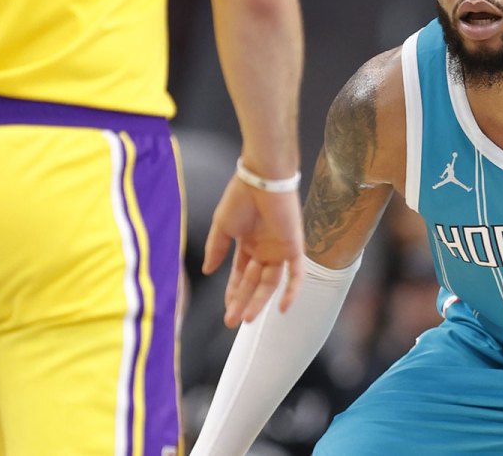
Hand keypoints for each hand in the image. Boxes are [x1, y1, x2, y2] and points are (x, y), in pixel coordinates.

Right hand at [203, 175, 304, 327]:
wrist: (261, 179)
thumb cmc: (240, 197)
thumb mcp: (222, 227)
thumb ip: (216, 249)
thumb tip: (206, 271)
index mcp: (248, 243)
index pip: (240, 275)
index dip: (233, 293)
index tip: (226, 311)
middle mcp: (265, 249)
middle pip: (254, 283)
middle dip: (243, 302)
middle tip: (232, 322)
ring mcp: (279, 249)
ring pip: (270, 283)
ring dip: (259, 301)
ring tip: (246, 319)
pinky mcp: (293, 247)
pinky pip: (296, 274)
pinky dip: (292, 291)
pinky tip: (282, 309)